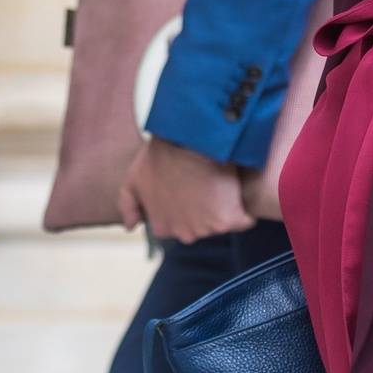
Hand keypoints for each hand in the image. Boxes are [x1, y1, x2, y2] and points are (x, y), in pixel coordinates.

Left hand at [119, 137, 255, 243]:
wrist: (188, 139)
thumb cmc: (160, 154)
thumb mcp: (134, 178)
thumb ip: (128, 205)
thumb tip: (130, 226)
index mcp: (162, 226)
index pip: (179, 225)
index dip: (186, 206)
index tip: (190, 189)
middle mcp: (183, 233)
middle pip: (201, 226)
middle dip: (205, 210)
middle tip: (207, 184)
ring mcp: (206, 229)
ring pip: (221, 223)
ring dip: (224, 207)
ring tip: (221, 184)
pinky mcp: (228, 221)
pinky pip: (244, 220)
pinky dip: (244, 209)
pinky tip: (237, 192)